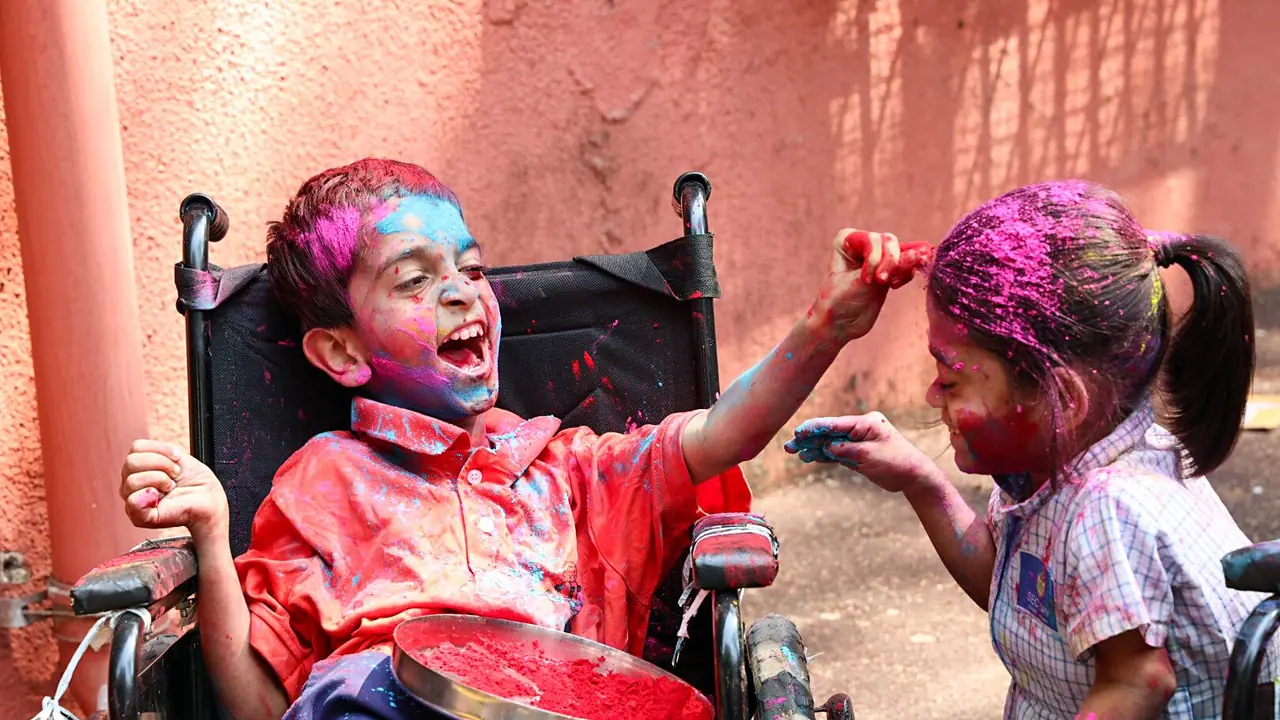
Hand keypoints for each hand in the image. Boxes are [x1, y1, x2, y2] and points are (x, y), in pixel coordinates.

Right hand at [120, 439, 228, 541]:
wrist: (209, 500)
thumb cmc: (195, 480)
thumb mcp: (175, 457)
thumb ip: (152, 451)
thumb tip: (136, 450)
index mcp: (138, 468)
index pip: (137, 447)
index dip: (162, 449)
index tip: (178, 458)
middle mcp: (131, 484)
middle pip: (131, 462)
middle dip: (162, 464)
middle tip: (176, 474)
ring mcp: (134, 501)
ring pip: (132, 480)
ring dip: (160, 479)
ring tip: (172, 486)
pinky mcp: (139, 517)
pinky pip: (132, 501)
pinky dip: (150, 495)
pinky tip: (162, 497)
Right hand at [785, 412, 938, 492]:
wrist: (914, 476)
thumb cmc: (896, 463)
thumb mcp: (869, 456)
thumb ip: (845, 449)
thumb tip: (826, 446)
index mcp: (865, 423)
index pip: (834, 424)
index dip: (814, 428)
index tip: (798, 433)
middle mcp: (861, 429)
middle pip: (829, 433)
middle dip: (809, 439)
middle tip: (789, 446)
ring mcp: (859, 441)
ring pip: (831, 443)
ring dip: (814, 448)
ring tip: (796, 453)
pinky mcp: (859, 453)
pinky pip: (838, 452)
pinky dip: (824, 455)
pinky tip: (810, 457)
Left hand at [809, 229, 931, 341]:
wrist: (839, 325)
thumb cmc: (838, 302)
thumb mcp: (861, 283)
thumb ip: (889, 268)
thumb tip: (918, 253)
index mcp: (847, 239)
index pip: (872, 239)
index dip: (874, 258)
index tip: (867, 280)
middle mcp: (862, 243)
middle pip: (889, 242)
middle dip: (890, 262)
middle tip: (883, 282)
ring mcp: (877, 255)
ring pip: (902, 251)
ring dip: (902, 267)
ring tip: (891, 284)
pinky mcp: (889, 270)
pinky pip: (908, 264)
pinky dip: (906, 273)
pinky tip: (894, 286)